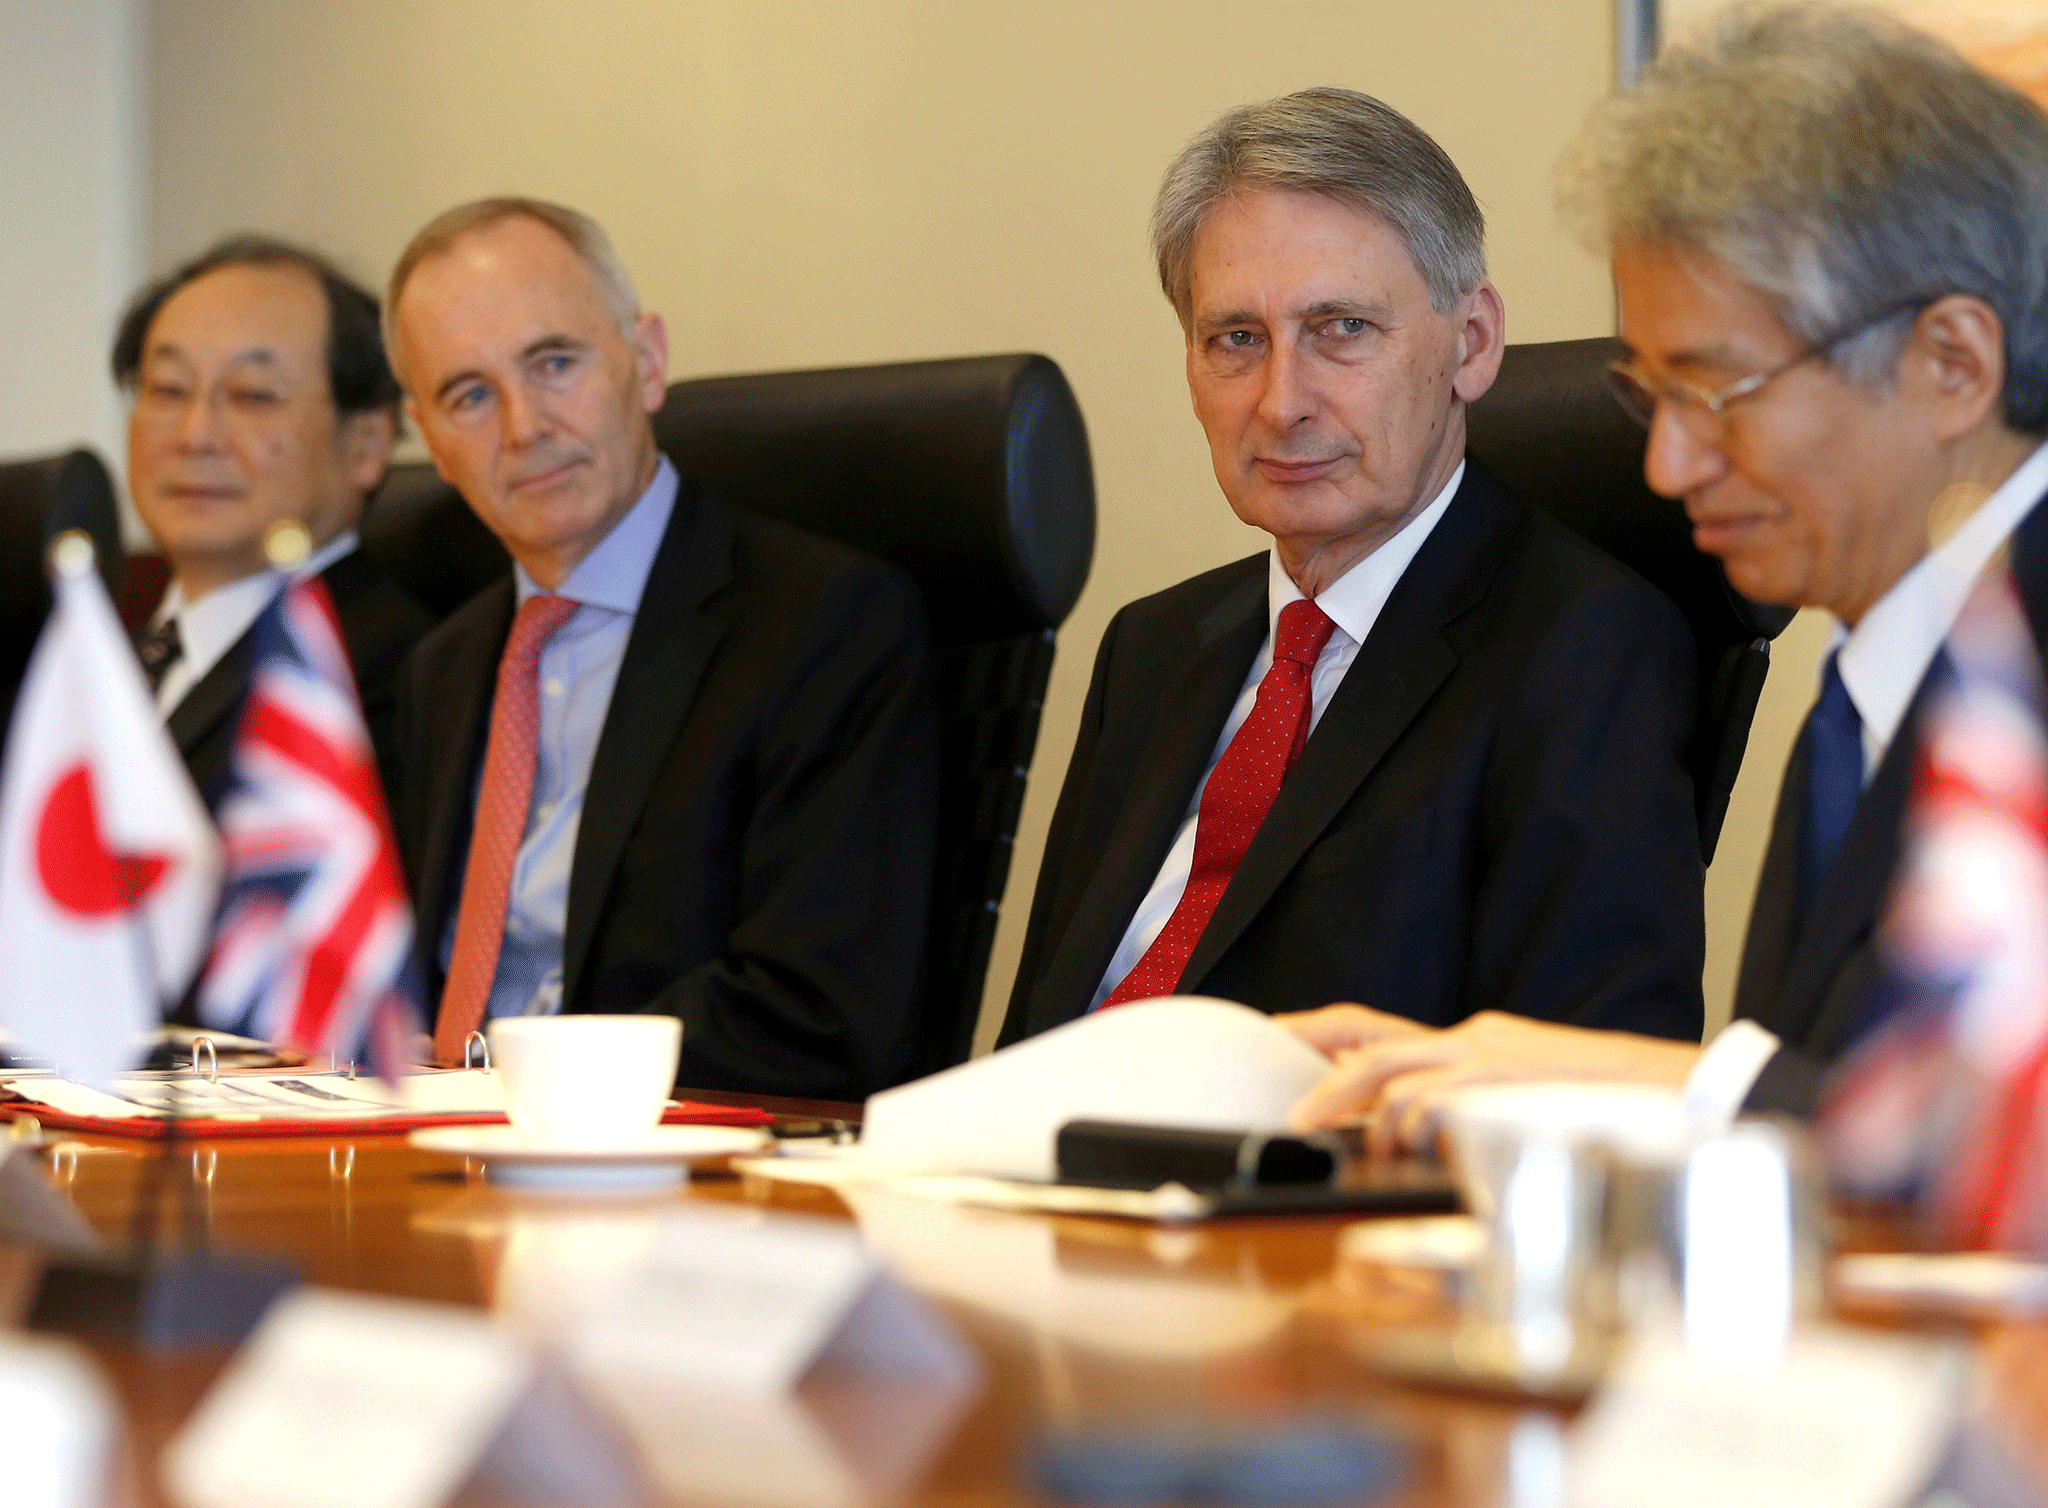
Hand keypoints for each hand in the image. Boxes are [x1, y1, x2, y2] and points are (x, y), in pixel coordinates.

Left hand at [1287, 1010, 1701, 1156]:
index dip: (1318, 1034)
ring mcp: (1487, 1052)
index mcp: (1469, 1044)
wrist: (1679, 1084)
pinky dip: (1411, 1119)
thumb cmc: (1605, 1106)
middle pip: (1368, 1040)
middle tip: (1290, 1112)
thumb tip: (1418, 1143)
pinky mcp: (1506, 1073)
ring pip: (1393, 1067)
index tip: (1272, 1042)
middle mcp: (1470, 1037)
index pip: (1375, 1031)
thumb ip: (1468, 1116)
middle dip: (1318, 1071)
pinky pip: (1438, 1093)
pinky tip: (1405, 1143)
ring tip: (1339, 1139)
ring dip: (1356, 1106)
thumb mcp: (1520, 1107)